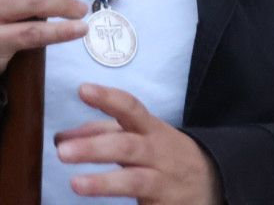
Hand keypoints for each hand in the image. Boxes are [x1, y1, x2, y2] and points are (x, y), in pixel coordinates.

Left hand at [55, 83, 222, 202]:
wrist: (211, 181)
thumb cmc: (164, 154)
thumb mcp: (141, 136)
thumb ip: (103, 132)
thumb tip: (62, 137)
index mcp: (151, 129)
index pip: (130, 108)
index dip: (107, 98)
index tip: (83, 89)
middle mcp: (158, 153)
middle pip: (127, 146)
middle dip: (94, 147)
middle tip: (63, 151)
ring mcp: (162, 181)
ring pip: (134, 181)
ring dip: (104, 182)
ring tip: (75, 184)